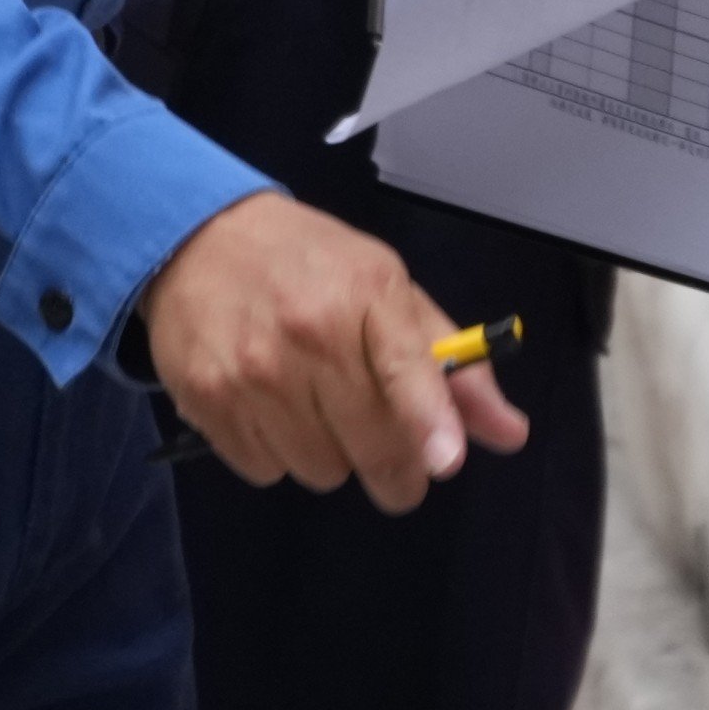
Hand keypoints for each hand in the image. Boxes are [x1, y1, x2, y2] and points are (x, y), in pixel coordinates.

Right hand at [138, 195, 531, 511]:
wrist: (198, 239)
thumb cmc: (311, 265)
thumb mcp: (388, 288)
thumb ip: (451, 364)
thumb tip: (510, 434)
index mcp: (367, 295)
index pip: (403, 367)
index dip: (428, 419)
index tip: (445, 462)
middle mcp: (309, 334)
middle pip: (369, 442)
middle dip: (396, 469)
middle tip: (402, 468)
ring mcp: (253, 371)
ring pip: (320, 469)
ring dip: (332, 457)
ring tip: (320, 409)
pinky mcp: (206, 401)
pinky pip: (265, 470)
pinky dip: (278, 454)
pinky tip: (274, 410)